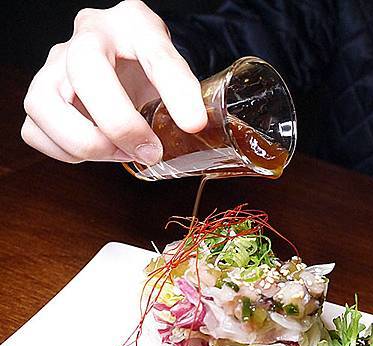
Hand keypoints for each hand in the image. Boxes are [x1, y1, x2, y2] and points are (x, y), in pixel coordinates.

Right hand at [21, 0, 206, 163]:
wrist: (126, 59)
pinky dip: (66, 151)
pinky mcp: (41, 97)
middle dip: (118, 123)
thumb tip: (193, 126)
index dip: (175, 91)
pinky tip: (100, 149)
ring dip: (85, 142)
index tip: (193, 124)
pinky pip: (35, 131)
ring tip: (122, 152)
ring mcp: (55, 66)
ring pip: (43, 104)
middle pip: (84, 71)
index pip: (154, 52)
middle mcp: (85, 37)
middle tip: (149, 151)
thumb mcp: (175, 68)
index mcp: (131, 23)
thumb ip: (185, 90)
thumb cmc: (147, 63)